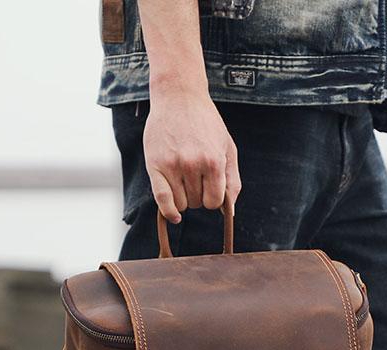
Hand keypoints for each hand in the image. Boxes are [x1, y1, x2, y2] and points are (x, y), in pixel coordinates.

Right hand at [143, 89, 240, 222]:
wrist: (179, 96)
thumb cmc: (206, 123)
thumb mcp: (227, 148)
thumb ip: (232, 180)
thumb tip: (229, 212)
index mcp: (213, 161)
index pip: (214, 202)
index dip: (213, 199)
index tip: (210, 188)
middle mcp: (193, 165)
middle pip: (198, 203)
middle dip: (198, 195)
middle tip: (195, 176)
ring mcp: (172, 166)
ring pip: (181, 204)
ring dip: (184, 199)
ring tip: (184, 179)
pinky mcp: (154, 165)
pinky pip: (162, 200)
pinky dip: (169, 212)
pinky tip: (174, 216)